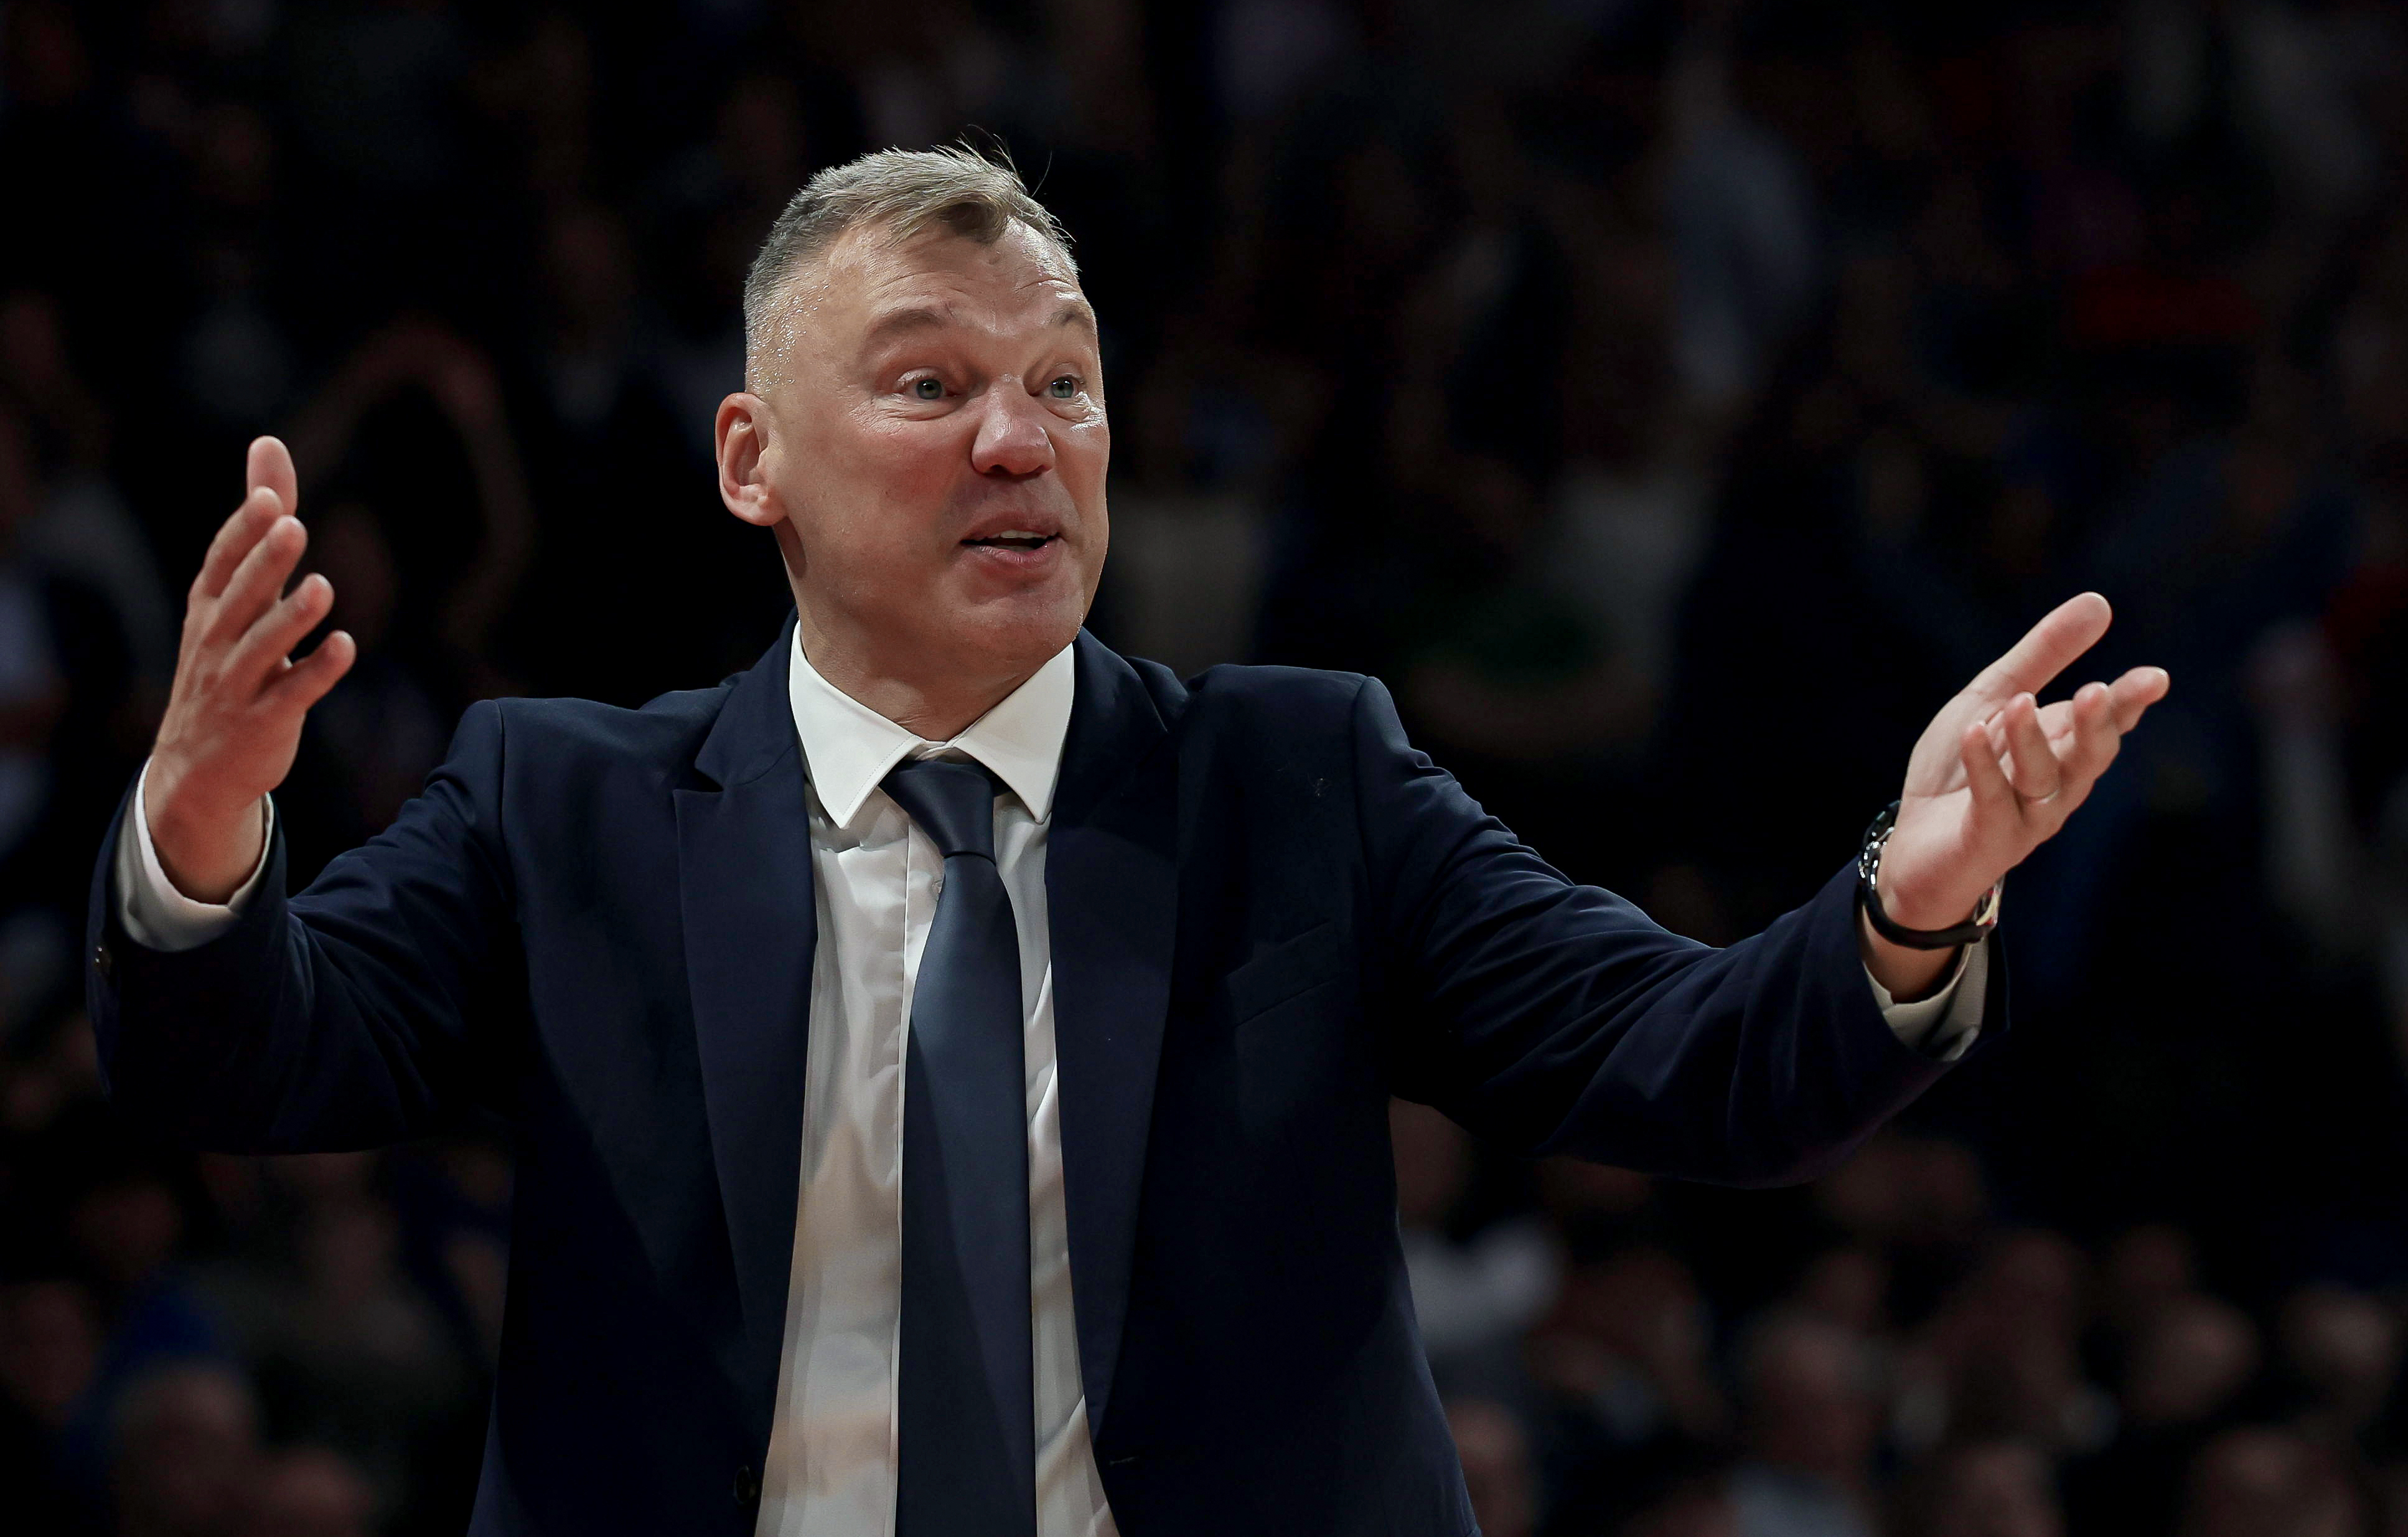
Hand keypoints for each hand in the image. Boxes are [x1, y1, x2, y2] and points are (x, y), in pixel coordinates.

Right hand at [145, 437, 356, 900]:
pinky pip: (291, 695)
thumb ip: (258, 525)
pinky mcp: (263, 722)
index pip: (220, 564)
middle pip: (240, 598)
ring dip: (291, 618)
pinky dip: (317, 672)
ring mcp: (237, 685)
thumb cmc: (226, 664)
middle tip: (291, 524)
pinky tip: (345, 648)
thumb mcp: (236, 595)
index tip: (267, 500)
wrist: (196, 767)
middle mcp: (217, 643)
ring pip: (263, 647)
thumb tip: (267, 446)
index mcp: (210, 610)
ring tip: (323, 587)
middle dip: (264, 563)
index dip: (242, 534)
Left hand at [1864, 593, 2168, 996]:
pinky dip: (1984, 767)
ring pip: (2044, 780)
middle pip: (2089, 755)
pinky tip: (1974, 735)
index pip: (2106, 723)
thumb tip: (2100, 602)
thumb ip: (2043, 654)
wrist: (1913, 845)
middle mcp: (2057, 785)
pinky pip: (1992, 802)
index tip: (2154, 679)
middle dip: (2096, 725)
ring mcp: (2027, 817)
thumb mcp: (1993, 698)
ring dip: (2033, 740)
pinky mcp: (1989, 839)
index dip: (2129, 703)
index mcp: (2063, 748)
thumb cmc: (1960, 771)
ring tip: (2019, 704)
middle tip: (2096, 693)